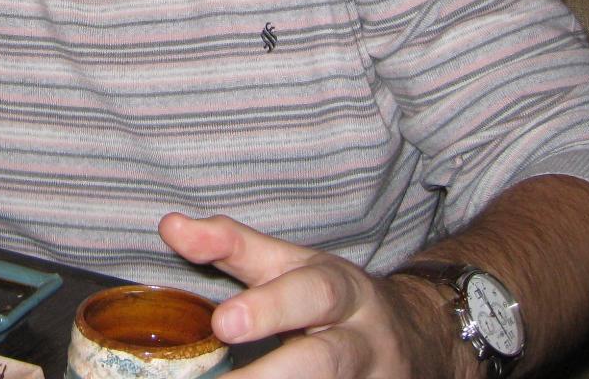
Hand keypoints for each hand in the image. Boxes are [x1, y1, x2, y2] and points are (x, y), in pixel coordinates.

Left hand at [158, 214, 461, 378]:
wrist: (420, 339)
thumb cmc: (333, 300)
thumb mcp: (290, 265)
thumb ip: (233, 246)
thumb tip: (169, 225)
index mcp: (338, 290)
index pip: (305, 290)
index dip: (266, 305)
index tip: (222, 323)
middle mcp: (358, 339)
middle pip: (324, 359)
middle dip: (275, 367)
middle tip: (222, 359)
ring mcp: (369, 378)